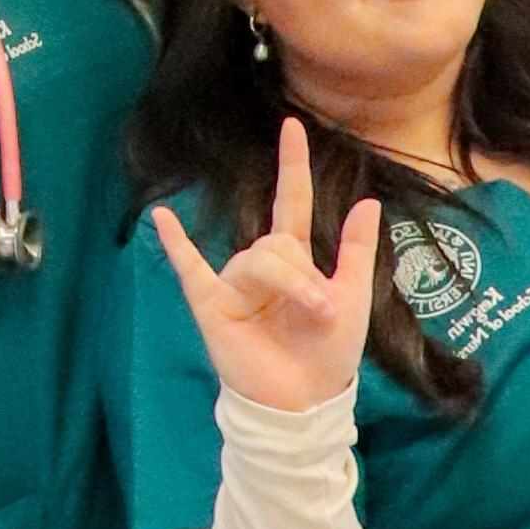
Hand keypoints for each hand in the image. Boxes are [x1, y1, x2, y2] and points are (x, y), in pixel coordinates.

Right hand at [150, 118, 380, 413]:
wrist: (306, 402)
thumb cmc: (329, 354)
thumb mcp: (355, 296)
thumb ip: (358, 249)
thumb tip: (368, 200)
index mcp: (295, 261)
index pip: (291, 201)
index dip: (293, 165)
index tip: (292, 125)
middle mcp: (261, 267)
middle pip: (278, 242)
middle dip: (305, 275)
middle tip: (324, 312)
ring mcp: (234, 285)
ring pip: (257, 259)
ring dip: (291, 285)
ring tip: (312, 317)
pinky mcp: (212, 306)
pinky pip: (190, 269)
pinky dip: (175, 245)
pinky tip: (161, 219)